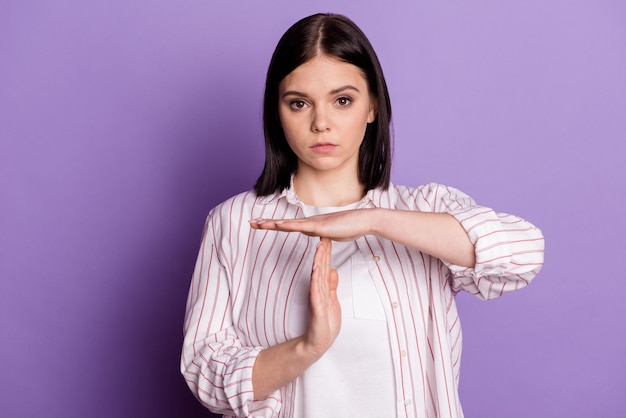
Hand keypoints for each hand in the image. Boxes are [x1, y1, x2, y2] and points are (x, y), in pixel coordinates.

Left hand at [249, 209, 377, 240]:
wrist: (365, 220)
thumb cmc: (353, 227)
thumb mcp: (334, 235)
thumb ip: (325, 236)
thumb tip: (321, 238)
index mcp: (313, 225)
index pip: (290, 226)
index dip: (276, 225)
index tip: (263, 224)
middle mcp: (311, 222)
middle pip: (285, 223)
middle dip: (267, 223)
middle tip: (251, 223)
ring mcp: (315, 223)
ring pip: (289, 224)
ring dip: (272, 224)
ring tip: (257, 223)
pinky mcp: (321, 226)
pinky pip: (301, 227)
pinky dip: (288, 225)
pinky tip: (277, 224)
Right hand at [302, 237, 340, 356]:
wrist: (317, 342)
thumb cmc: (324, 323)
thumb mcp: (332, 300)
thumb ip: (331, 285)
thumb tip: (333, 270)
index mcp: (322, 288)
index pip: (324, 267)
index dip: (326, 253)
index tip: (328, 238)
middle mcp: (318, 290)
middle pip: (321, 267)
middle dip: (323, 252)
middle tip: (323, 235)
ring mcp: (316, 298)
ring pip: (317, 276)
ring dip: (319, 261)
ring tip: (320, 247)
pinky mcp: (317, 308)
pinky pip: (316, 292)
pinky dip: (316, 280)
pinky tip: (316, 270)